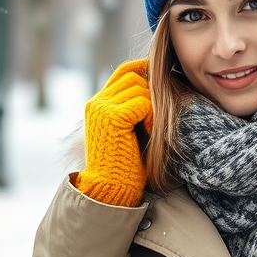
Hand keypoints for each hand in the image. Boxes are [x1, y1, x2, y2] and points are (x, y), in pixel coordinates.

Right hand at [75, 60, 152, 206]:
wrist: (110, 188)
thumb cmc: (124, 166)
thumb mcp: (127, 131)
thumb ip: (133, 108)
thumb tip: (156, 84)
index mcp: (97, 105)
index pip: (122, 71)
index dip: (142, 69)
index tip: (159, 79)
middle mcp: (96, 103)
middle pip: (132, 76)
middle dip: (150, 92)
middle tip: (154, 117)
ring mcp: (102, 108)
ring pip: (139, 88)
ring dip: (152, 108)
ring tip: (149, 129)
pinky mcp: (112, 117)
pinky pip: (143, 102)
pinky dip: (151, 117)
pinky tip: (147, 133)